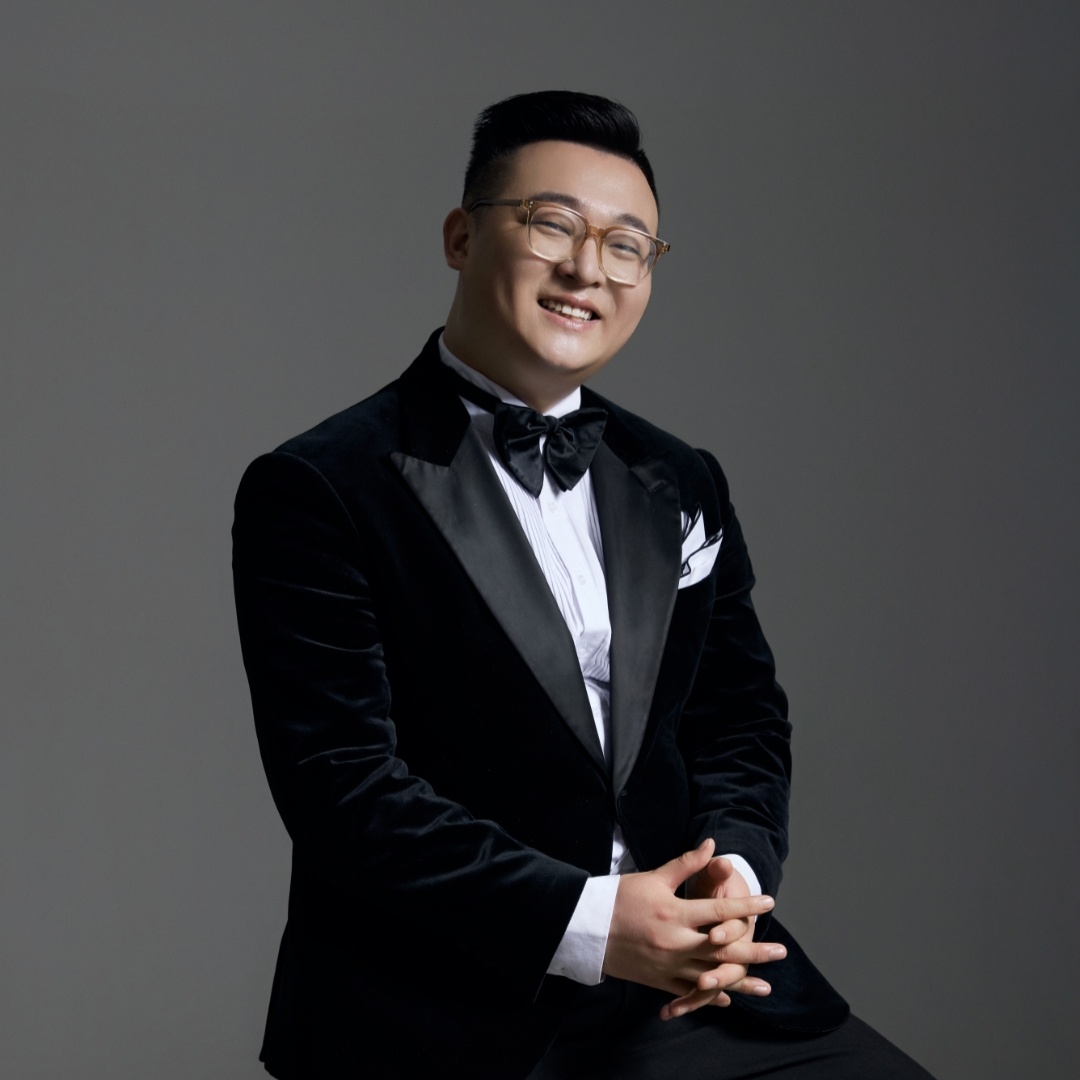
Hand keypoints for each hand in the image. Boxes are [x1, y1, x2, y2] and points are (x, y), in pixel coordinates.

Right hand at [602, 839, 785, 1019]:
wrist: (587, 928)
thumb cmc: (620, 897)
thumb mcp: (654, 877)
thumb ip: (686, 864)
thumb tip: (712, 845)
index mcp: (675, 913)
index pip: (719, 911)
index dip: (746, 906)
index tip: (769, 902)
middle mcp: (675, 942)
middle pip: (723, 948)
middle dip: (754, 950)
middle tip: (781, 951)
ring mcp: (668, 965)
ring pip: (711, 976)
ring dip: (741, 981)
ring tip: (766, 985)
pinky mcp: (659, 980)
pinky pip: (690, 991)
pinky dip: (711, 996)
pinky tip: (730, 998)